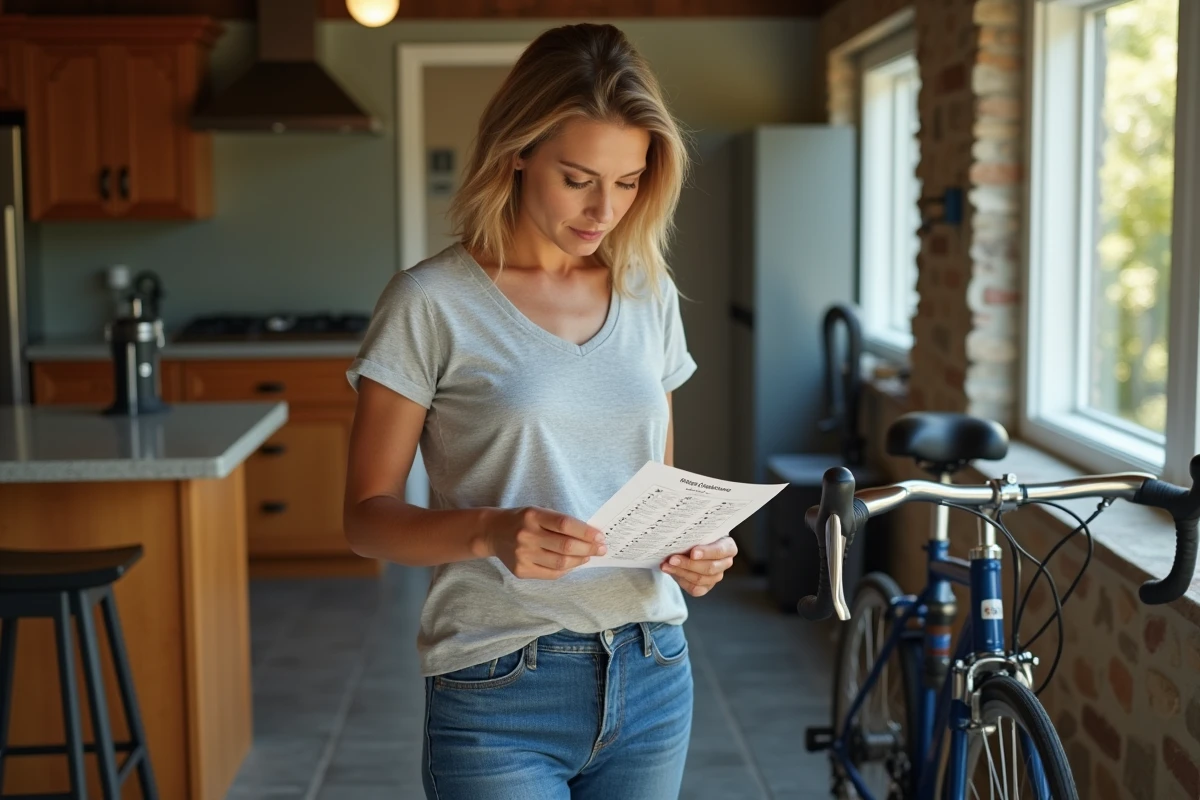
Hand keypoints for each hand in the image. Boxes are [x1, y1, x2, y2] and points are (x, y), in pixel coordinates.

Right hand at [486, 506, 607, 578]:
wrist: (493, 532)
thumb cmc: (523, 520)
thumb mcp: (539, 512)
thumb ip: (560, 523)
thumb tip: (590, 537)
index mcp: (533, 516)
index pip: (565, 525)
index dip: (586, 532)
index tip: (600, 536)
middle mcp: (526, 535)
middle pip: (565, 546)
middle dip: (588, 548)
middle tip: (601, 549)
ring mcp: (522, 555)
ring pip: (560, 563)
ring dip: (580, 560)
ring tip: (588, 556)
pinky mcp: (521, 570)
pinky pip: (551, 574)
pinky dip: (567, 569)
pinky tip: (573, 564)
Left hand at [660, 536, 737, 596]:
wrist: (688, 546)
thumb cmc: (695, 536)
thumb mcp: (697, 531)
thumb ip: (694, 533)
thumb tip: (679, 534)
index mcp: (728, 547)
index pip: (720, 551)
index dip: (707, 553)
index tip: (693, 553)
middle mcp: (725, 563)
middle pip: (710, 568)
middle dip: (688, 564)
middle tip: (672, 559)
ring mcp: (716, 576)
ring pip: (700, 579)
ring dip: (681, 572)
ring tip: (667, 565)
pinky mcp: (706, 587)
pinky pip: (695, 589)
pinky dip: (681, 580)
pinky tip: (671, 572)